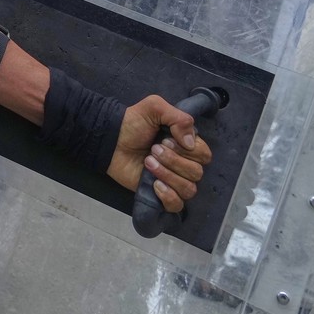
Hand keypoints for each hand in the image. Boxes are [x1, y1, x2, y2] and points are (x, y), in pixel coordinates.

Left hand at [108, 95, 211, 212]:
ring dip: (168, 175)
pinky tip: (154, 184)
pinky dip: (168, 196)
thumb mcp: (154, 108)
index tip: (166, 140)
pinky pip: (177, 205)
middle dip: (174, 160)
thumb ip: (178, 117)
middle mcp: (183, 164)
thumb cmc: (132, 124)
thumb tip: (190, 142)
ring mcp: (172, 181)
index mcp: (185, 145)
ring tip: (148, 162)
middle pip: (197, 172)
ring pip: (189, 189)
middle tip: (153, 150)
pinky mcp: (160, 195)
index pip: (204, 155)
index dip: (188, 150)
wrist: (109, 140)